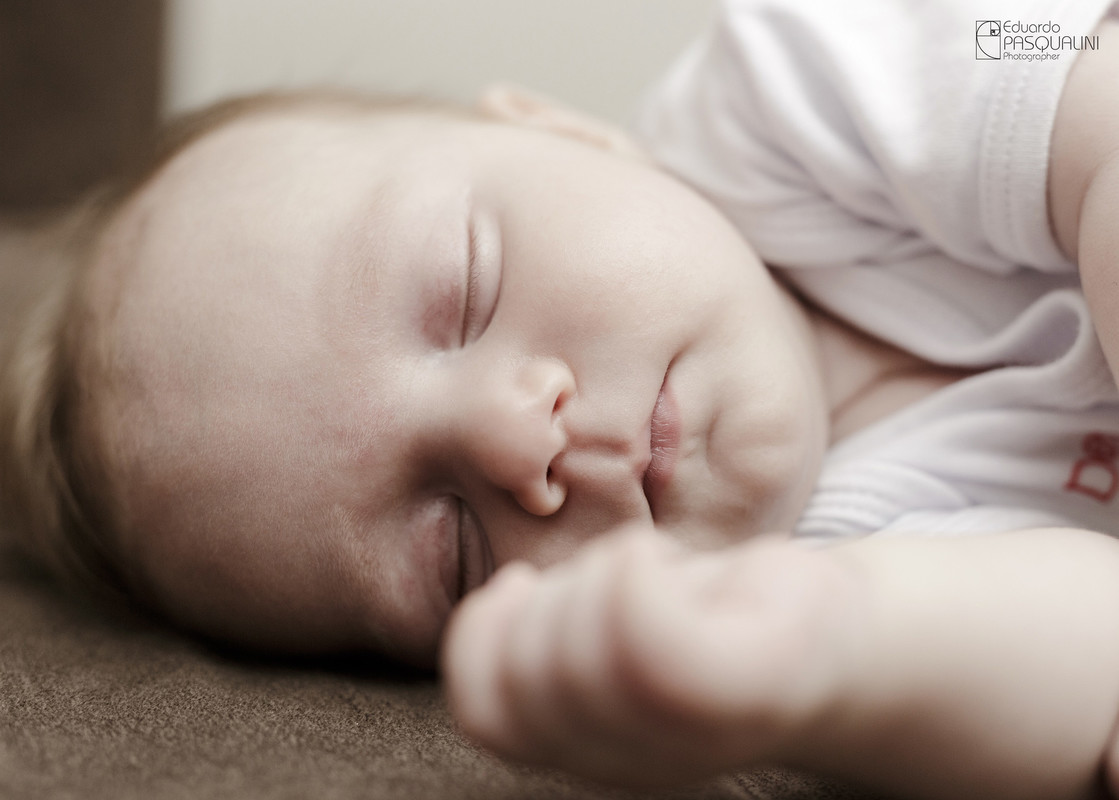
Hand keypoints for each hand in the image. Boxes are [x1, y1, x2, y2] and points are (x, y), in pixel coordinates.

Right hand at [440, 526, 856, 786]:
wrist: (840, 632)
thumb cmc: (716, 616)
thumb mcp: (619, 629)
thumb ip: (557, 631)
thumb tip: (504, 593)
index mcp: (588, 745)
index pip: (485, 713)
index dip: (476, 640)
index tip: (519, 584)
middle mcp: (631, 758)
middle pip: (526, 680)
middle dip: (545, 598)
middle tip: (605, 571)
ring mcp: (690, 730)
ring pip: (579, 655)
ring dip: (594, 578)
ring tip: (645, 564)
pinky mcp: (744, 684)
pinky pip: (647, 636)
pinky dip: (633, 573)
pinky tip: (660, 557)